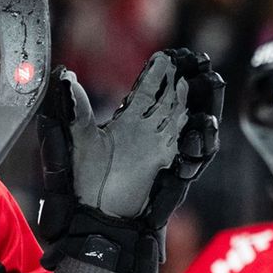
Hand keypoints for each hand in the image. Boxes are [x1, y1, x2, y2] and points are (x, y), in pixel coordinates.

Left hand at [36, 48, 222, 272]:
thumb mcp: (76, 139)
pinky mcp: (171, 174)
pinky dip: (200, 140)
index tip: (170, 53)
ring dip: (202, 103)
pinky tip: (204, 122)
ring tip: (209, 82)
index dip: (161, 71)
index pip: (149, 89)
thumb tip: (63, 74)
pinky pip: (193, 155)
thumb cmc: (82, 182)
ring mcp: (163, 152)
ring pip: (189, 122)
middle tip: (199, 59)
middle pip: (176, 100)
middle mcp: (149, 134)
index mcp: (128, 122)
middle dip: (189, 79)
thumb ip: (73, 108)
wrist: (93, 220)